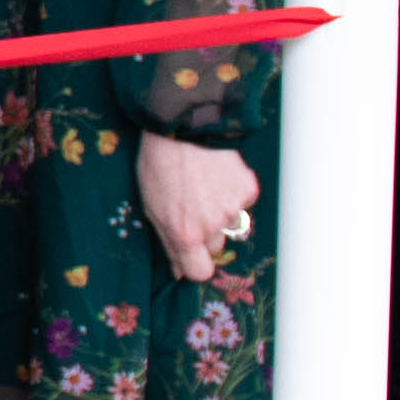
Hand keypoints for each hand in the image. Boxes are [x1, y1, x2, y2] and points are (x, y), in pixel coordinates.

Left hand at [137, 129, 259, 286]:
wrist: (182, 127)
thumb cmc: (159, 165)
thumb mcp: (151, 206)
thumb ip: (167, 242)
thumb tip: (180, 271)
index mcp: (184, 233)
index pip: (200, 272)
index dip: (195, 265)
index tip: (191, 256)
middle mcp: (212, 226)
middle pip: (215, 248)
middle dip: (205, 235)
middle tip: (192, 209)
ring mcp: (233, 208)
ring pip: (230, 225)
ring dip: (220, 213)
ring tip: (203, 186)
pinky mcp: (248, 190)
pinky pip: (243, 203)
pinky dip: (233, 193)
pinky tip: (218, 175)